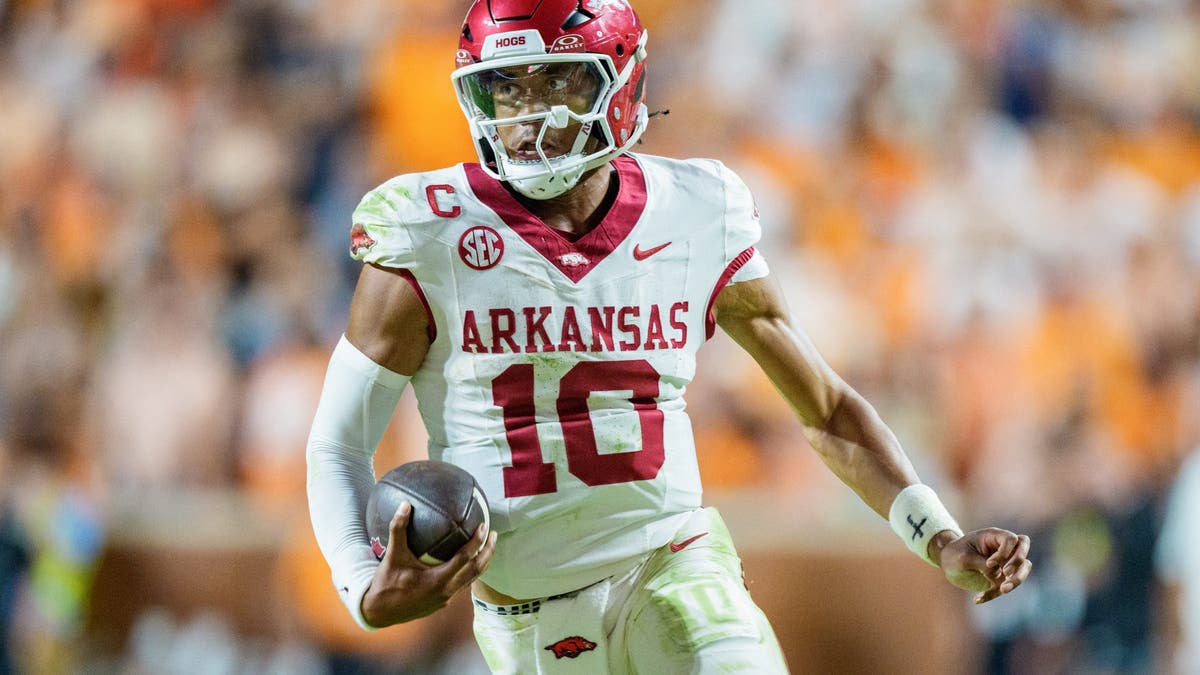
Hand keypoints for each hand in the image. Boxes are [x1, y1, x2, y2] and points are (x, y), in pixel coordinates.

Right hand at [361, 501, 497, 626]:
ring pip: (472, 579)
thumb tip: (405, 505)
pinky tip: (468, 561)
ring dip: (482, 562)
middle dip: (488, 551)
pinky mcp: (443, 603)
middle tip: (494, 534)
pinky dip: (470, 571)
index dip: (477, 542)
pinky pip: (463, 585)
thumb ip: (398, 529)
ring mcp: (446, 599)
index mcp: (438, 580)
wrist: (379, 612)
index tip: (484, 526)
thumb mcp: (392, 555)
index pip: (465, 558)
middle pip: (476, 570)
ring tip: (488, 546)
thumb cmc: (386, 583)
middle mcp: (446, 591)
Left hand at [932, 528, 1031, 603]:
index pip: (1011, 539)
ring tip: (1002, 590)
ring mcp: (1004, 563)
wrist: (947, 563)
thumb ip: (982, 564)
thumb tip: (999, 576)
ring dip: (1016, 581)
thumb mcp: (963, 558)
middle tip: (1006, 574)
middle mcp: (1002, 548)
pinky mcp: (1001, 578)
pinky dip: (994, 594)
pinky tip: (977, 599)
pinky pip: (1006, 586)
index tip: (989, 563)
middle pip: (1023, 550)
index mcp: (993, 537)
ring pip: (1023, 569)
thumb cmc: (954, 554)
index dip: (1004, 552)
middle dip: (1019, 564)